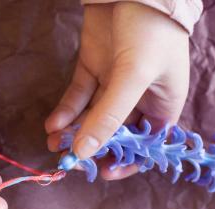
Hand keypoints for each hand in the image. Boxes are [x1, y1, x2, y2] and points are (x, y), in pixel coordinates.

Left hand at [46, 2, 189, 179]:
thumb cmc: (150, 31)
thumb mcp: (134, 76)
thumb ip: (109, 116)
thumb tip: (85, 151)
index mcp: (162, 106)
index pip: (144, 145)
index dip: (126, 162)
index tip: (103, 173)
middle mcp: (138, 100)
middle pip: (113, 134)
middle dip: (91, 146)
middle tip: (69, 158)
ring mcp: (113, 85)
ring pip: (91, 117)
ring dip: (72, 131)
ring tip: (53, 142)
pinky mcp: (92, 70)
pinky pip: (78, 98)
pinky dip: (65, 111)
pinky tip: (52, 124)